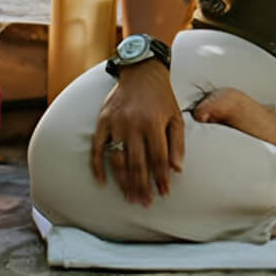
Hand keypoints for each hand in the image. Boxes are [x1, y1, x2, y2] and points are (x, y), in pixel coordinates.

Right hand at [90, 62, 184, 204]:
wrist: (140, 72)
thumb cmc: (162, 97)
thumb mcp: (176, 116)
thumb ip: (178, 143)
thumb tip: (176, 169)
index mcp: (153, 123)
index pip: (158, 159)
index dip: (161, 178)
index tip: (163, 193)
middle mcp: (133, 125)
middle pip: (137, 164)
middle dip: (142, 186)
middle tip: (144, 203)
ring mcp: (115, 124)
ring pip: (118, 160)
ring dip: (123, 181)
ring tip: (129, 197)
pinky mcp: (102, 121)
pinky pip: (97, 148)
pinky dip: (98, 166)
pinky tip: (102, 182)